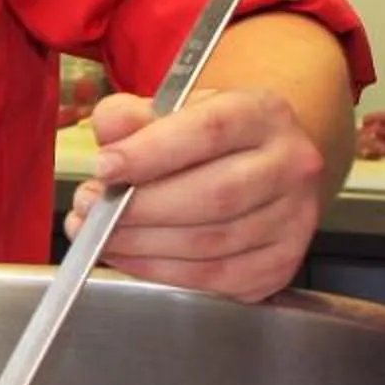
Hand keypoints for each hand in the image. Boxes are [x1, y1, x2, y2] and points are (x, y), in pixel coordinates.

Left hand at [65, 86, 328, 300]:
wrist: (257, 159)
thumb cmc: (206, 135)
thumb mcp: (170, 108)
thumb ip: (132, 116)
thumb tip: (109, 134)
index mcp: (264, 114)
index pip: (209, 131)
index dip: (152, 152)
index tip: (103, 167)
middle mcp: (291, 165)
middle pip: (214, 195)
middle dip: (141, 208)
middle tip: (89, 207)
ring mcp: (294, 219)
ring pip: (212, 243)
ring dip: (143, 245)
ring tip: (98, 233)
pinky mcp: (281, 263)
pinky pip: (216, 277)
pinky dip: (162, 271)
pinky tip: (128, 256)